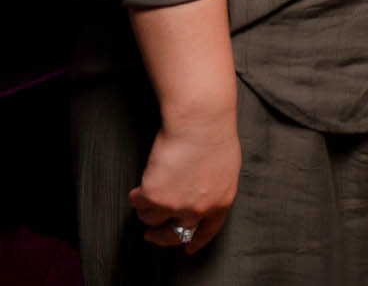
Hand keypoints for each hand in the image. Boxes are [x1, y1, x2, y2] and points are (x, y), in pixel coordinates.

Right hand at [129, 110, 238, 253]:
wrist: (199, 122)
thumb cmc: (214, 136)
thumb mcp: (225, 169)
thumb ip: (213, 190)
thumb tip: (201, 200)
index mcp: (221, 202)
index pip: (207, 232)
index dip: (195, 242)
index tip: (186, 249)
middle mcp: (199, 209)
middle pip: (175, 235)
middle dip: (161, 236)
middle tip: (151, 234)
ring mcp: (175, 205)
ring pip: (151, 219)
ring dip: (148, 206)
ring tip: (152, 186)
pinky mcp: (153, 196)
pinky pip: (137, 203)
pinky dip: (137, 194)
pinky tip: (144, 180)